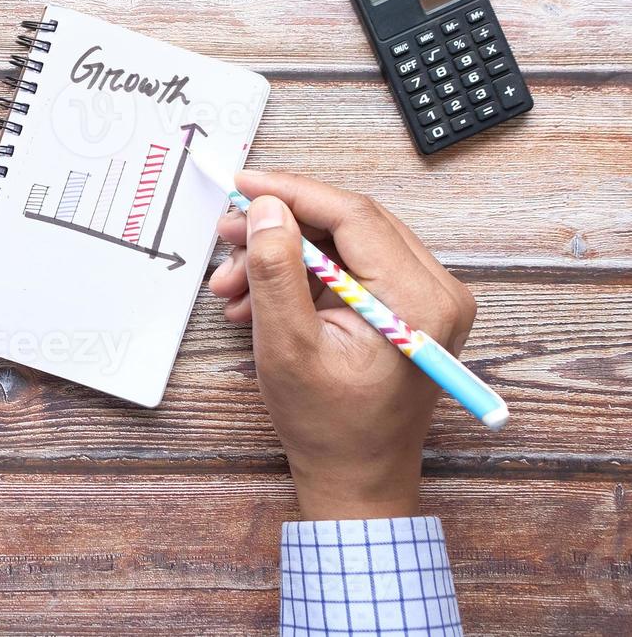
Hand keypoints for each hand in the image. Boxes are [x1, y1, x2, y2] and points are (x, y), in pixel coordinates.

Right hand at [208, 171, 476, 520]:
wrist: (357, 478)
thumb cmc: (329, 426)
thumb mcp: (287, 347)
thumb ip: (276, 272)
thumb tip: (266, 209)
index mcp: (419, 300)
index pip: (352, 215)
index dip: (290, 193)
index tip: (242, 184)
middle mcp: (436, 291)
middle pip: (348, 224)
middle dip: (280, 227)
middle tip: (225, 234)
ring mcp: (426, 300)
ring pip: (344, 244)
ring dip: (284, 256)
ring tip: (232, 285)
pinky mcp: (408, 308)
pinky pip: (350, 269)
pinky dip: (302, 276)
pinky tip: (257, 300)